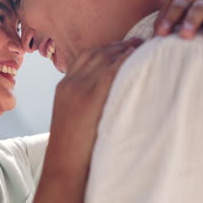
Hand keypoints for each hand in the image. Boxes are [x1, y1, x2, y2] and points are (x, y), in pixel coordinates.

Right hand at [34, 38, 142, 202]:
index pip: (82, 59)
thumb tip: (99, 97)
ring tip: (139, 44)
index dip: (101, 49)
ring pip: (101, 59)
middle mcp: (69, 84)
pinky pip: (108, 71)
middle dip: (114, 45)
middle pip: (92, 54)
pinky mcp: (90, 98)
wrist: (64, 162)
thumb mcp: (71, 118)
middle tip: (134, 40)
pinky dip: (122, 60)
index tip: (117, 46)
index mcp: (63, 87)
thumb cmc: (71, 146)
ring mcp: (78, 89)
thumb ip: (81, 102)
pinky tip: (135, 55)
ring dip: (121, 49)